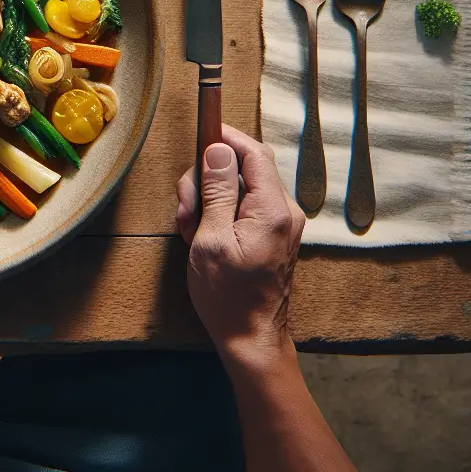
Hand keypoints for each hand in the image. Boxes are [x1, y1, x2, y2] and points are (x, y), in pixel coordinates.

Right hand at [175, 124, 305, 370]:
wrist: (251, 338)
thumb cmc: (227, 295)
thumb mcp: (211, 239)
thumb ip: (217, 191)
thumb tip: (218, 150)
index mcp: (273, 209)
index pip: (253, 153)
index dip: (227, 137)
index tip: (201, 132)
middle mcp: (285, 211)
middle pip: (246, 168)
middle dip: (209, 178)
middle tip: (185, 208)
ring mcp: (281, 224)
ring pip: (241, 189)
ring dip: (210, 200)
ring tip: (191, 231)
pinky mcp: (274, 235)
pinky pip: (245, 209)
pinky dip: (221, 215)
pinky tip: (203, 238)